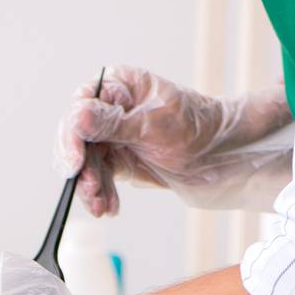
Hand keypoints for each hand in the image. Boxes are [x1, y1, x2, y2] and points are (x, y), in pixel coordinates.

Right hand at [54, 65, 293, 215]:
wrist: (222, 157)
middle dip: (82, 169)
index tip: (75, 163)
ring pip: (85, 163)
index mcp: (119, 86)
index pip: (80, 107)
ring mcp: (112, 136)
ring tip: (102, 207)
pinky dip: (101, 194)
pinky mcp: (118, 159)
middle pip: (77, 138)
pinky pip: (99, 177)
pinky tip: (109, 207)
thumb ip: (114, 122)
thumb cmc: (198, 129)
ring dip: (90, 187)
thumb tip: (78, 116)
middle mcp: (111, 108)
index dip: (72, 136)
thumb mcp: (155, 124)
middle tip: (89, 189)